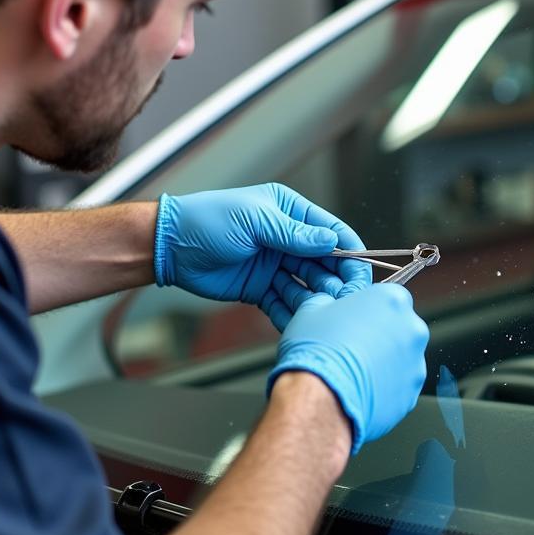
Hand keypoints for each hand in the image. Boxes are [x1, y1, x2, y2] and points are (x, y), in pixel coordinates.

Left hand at [153, 183, 370, 329]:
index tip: (362, 271)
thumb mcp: (254, 221)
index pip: (330, 231)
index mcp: (289, 211)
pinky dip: (294, 312)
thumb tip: (331, 241)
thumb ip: (294, 234)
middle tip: (346, 299)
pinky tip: (303, 322)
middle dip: (337, 280)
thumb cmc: (208, 220)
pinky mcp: (261, 288)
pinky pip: (285, 303)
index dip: (348, 250)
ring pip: (307, 285)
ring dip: (318, 298)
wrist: (171, 247)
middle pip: (324, 262)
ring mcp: (275, 265)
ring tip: (326, 312)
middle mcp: (286, 238)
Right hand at [266, 277, 428, 453]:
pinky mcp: (411, 396)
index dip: (369, 308)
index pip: (388, 296)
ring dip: (383, 361)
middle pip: (399, 327)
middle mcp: (412, 330)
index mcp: (392, 300)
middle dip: (380, 334)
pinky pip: (398, 386)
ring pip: (401, 359)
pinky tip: (359, 387)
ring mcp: (415, 365)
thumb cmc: (318, 351)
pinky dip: (383, 387)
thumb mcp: (312, 309)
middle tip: (352, 343)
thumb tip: (328, 307)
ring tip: (353, 369)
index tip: (356, 317)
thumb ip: (330, 302)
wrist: (320, 397)